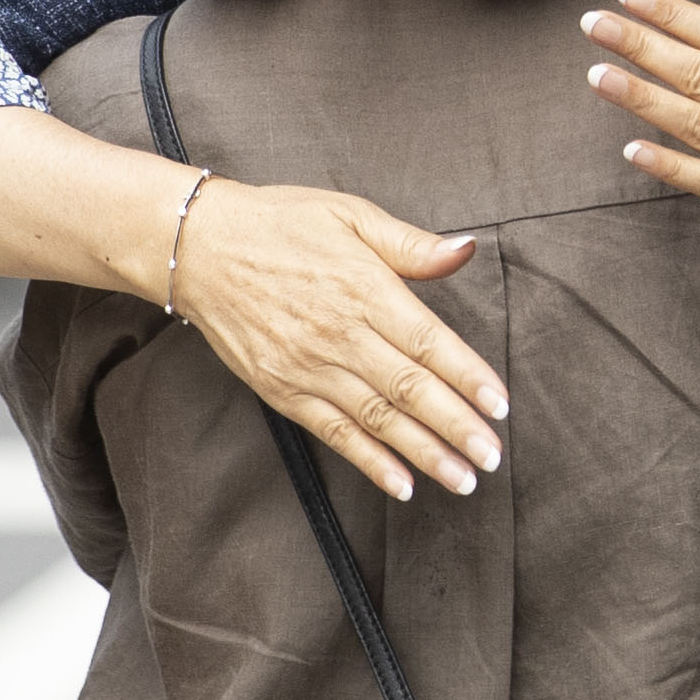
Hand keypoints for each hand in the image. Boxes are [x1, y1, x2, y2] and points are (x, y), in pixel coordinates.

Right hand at [173, 182, 506, 503]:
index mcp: (365, 288)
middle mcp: (340, 334)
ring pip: (378, 420)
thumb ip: (411, 244)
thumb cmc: (281, 224)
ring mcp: (309, 367)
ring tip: (463, 479)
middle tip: (492, 457)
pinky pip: (334, 433)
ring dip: (424, 454)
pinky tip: (403, 485)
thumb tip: (467, 249)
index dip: (468, 377)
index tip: (500, 406)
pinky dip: (370, 462)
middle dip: (457, 427)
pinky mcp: (283, 391)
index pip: (429, 342)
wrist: (199, 249)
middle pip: (410, 389)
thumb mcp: (350, 215)